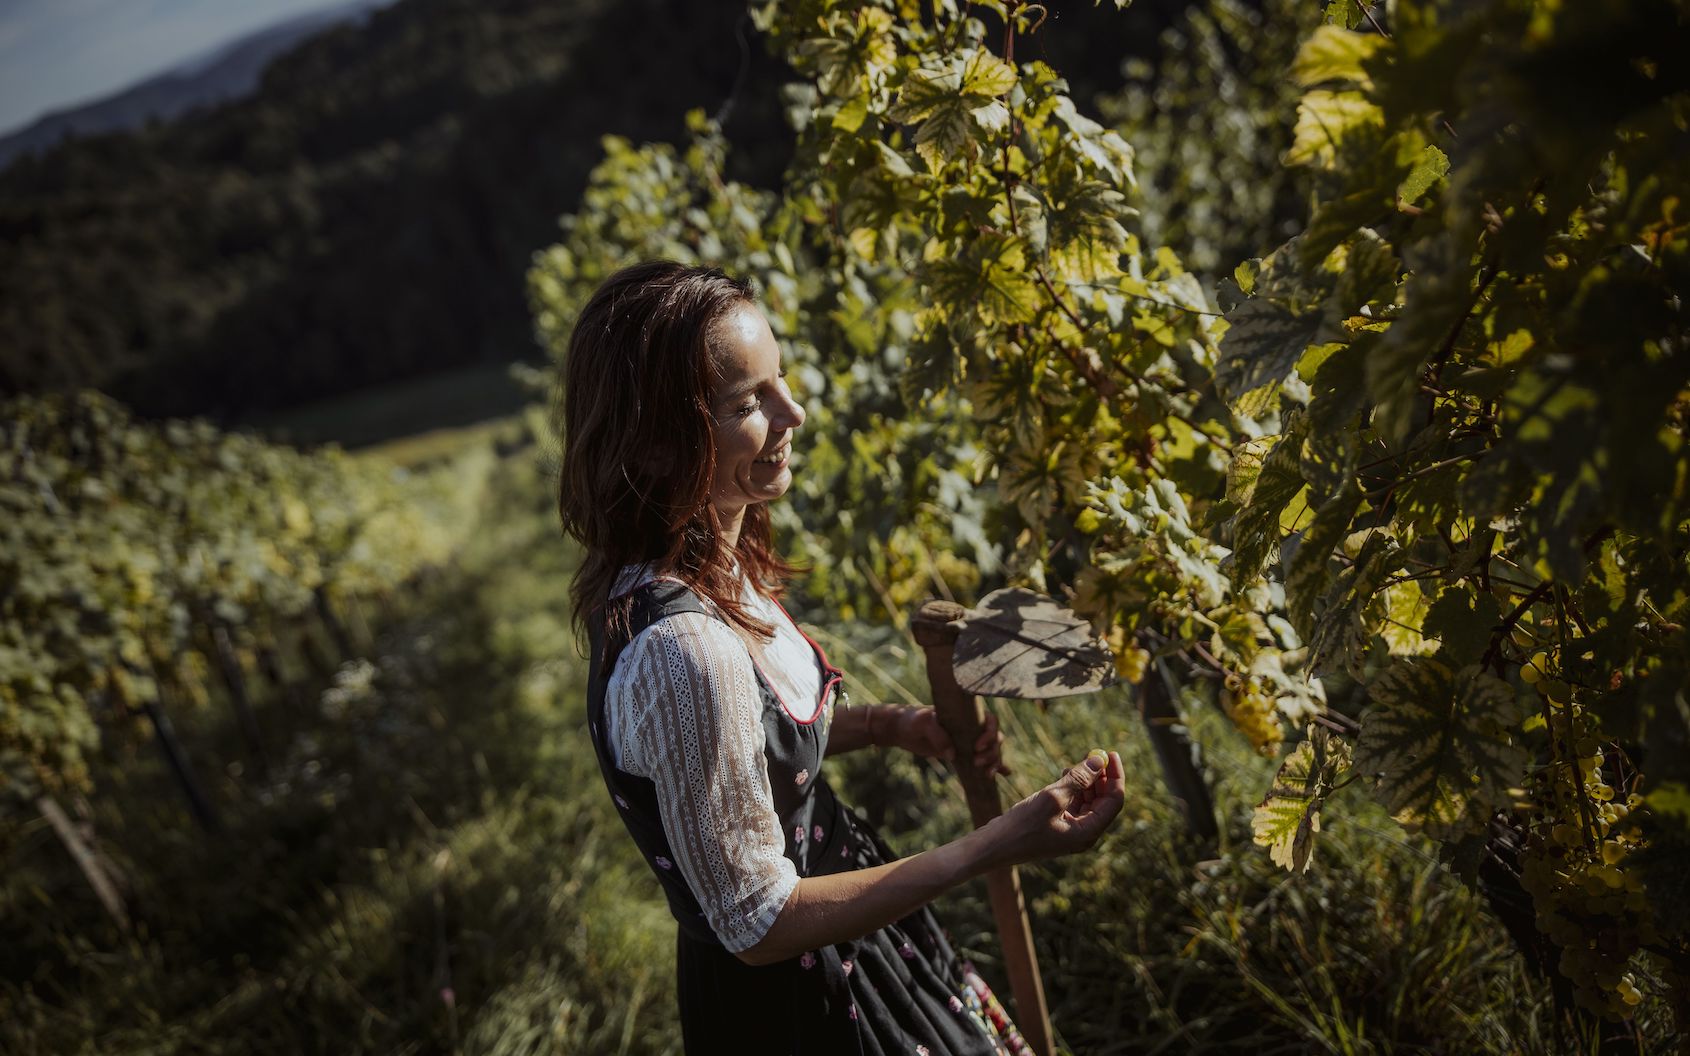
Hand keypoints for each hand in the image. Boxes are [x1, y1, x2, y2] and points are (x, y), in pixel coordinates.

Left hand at [889, 705, 1009, 777]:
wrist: (902, 730)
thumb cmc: (913, 720)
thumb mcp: (923, 722)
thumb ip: (937, 735)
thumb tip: (953, 755)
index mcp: (966, 714)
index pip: (990, 721)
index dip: (990, 734)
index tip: (977, 747)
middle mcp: (972, 726)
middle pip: (995, 738)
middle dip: (992, 752)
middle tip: (977, 763)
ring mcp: (969, 740)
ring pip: (992, 750)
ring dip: (995, 762)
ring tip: (987, 775)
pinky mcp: (964, 753)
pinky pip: (984, 759)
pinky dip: (996, 765)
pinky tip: (1004, 773)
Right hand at [988, 749, 1124, 865]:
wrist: (993, 846)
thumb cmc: (1022, 825)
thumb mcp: (1052, 798)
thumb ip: (1078, 779)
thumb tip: (1099, 761)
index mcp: (1087, 833)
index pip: (1113, 801)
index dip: (1116, 776)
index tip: (1111, 752)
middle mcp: (1083, 835)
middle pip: (1103, 801)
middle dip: (1102, 777)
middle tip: (1095, 754)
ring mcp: (1070, 832)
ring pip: (1088, 801)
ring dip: (1086, 781)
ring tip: (1078, 762)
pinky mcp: (1057, 827)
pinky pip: (1073, 805)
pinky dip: (1073, 789)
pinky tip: (1064, 774)